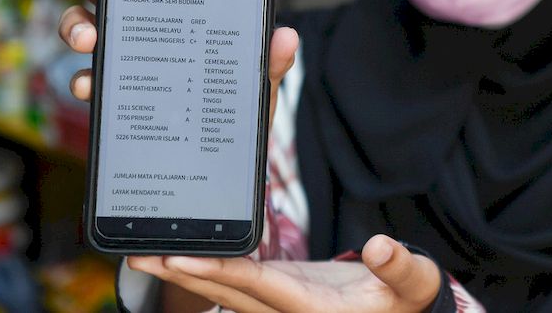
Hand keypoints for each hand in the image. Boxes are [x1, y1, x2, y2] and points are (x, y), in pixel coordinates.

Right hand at [56, 0, 298, 129]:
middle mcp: (150, 24)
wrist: (220, 166)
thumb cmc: (238, 109)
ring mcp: (130, 57)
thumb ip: (268, 61)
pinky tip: (90, 84)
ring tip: (92, 36)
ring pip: (89, 24)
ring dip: (80, 23)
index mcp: (184, 8)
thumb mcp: (257, 81)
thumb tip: (286, 37)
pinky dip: (85, 78)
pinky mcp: (116, 94)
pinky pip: (91, 78)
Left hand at [127, 234, 441, 312]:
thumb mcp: (413, 284)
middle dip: (182, 274)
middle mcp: (287, 311)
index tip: (181, 258)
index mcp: (312, 310)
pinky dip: (210, 268)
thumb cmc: (405, 301)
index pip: (256, 287)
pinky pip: (237, 283)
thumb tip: (381, 246)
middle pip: (225, 292)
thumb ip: (400, 267)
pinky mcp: (280, 292)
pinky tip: (187, 254)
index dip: (218, 272)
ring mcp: (279, 304)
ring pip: (225, 291)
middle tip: (138, 255)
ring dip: (186, 273)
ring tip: (144, 255)